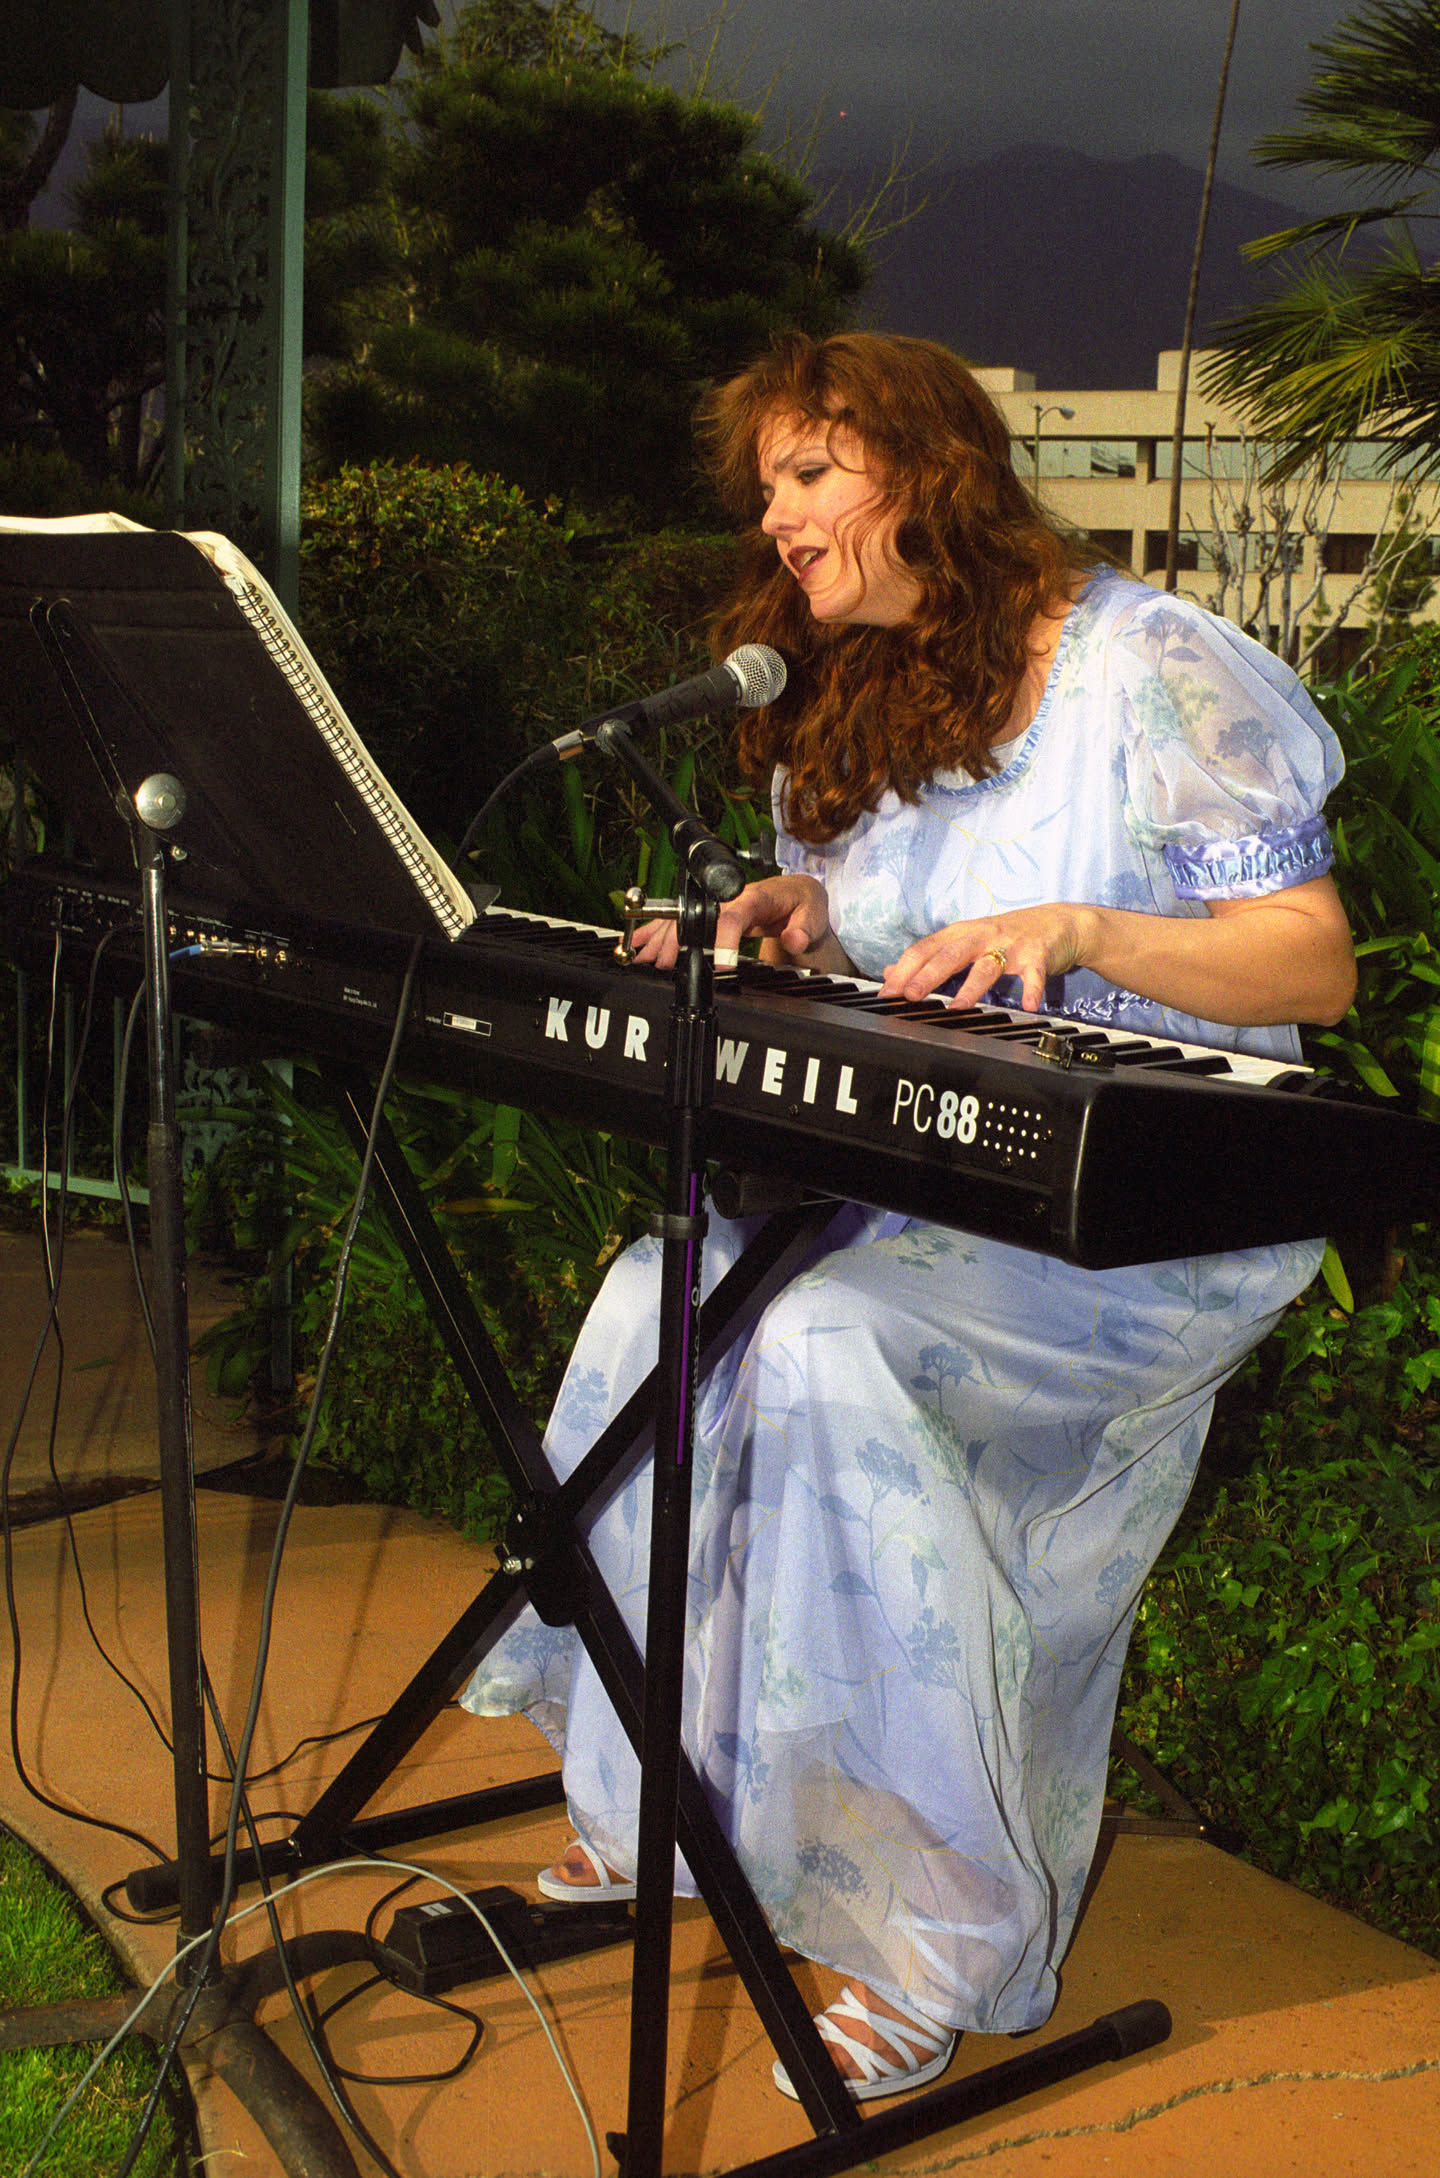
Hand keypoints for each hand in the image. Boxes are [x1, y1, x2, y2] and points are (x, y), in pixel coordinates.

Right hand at [627, 873, 848, 973]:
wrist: (799, 894)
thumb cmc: (803, 902)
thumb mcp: (814, 912)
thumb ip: (804, 927)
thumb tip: (794, 938)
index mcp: (756, 896)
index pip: (735, 914)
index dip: (725, 937)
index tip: (723, 963)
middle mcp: (732, 898)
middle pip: (698, 915)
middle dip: (677, 937)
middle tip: (664, 960)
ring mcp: (720, 905)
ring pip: (685, 916)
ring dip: (662, 935)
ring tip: (645, 955)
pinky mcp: (713, 913)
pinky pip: (684, 920)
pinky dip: (661, 931)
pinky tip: (644, 942)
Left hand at [881, 906, 1091, 1013]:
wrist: (1057, 922)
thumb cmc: (1006, 936)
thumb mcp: (965, 941)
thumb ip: (930, 956)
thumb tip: (890, 972)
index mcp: (960, 934)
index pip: (925, 949)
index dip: (904, 970)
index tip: (887, 992)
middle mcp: (981, 936)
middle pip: (950, 955)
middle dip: (928, 975)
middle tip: (911, 995)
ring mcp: (1010, 945)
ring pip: (987, 965)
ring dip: (973, 985)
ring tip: (959, 1006)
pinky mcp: (1037, 954)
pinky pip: (1033, 973)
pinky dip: (1032, 988)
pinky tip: (1029, 1004)